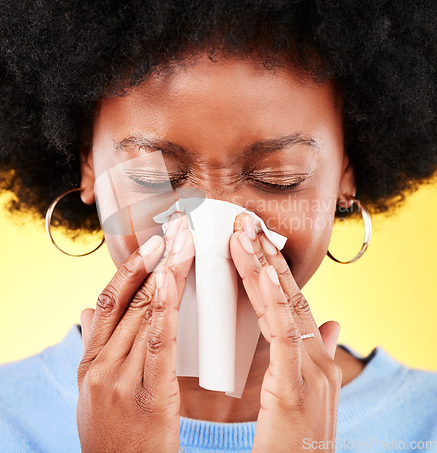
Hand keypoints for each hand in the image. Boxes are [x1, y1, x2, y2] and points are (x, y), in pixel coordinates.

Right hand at [77, 213, 193, 452]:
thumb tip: (87, 310)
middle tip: (178, 228)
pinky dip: (166, 309)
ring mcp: (121, 378)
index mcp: (91, 359)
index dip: (130, 266)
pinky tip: (174, 282)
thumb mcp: (92, 388)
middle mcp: (102, 363)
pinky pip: (158, 343)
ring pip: (145, 313)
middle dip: (156, 259)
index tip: (154, 240)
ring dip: (167, 272)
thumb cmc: (113, 430)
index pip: (108, 300)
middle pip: (130, 298)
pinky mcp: (149, 394)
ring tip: (184, 242)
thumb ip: (93, 346)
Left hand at [230, 214, 341, 452]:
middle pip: (290, 295)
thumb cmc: (296, 445)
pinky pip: (287, 335)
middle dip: (267, 256)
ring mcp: (314, 371)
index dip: (274, 268)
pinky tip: (267, 273)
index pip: (292, 302)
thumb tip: (331, 323)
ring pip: (287, 306)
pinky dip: (277, 302)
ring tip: (245, 233)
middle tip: (245, 221)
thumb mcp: (305, 395)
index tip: (253, 239)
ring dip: (265, 266)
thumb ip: (316, 355)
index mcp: (316, 360)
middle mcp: (319, 359)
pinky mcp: (299, 386)